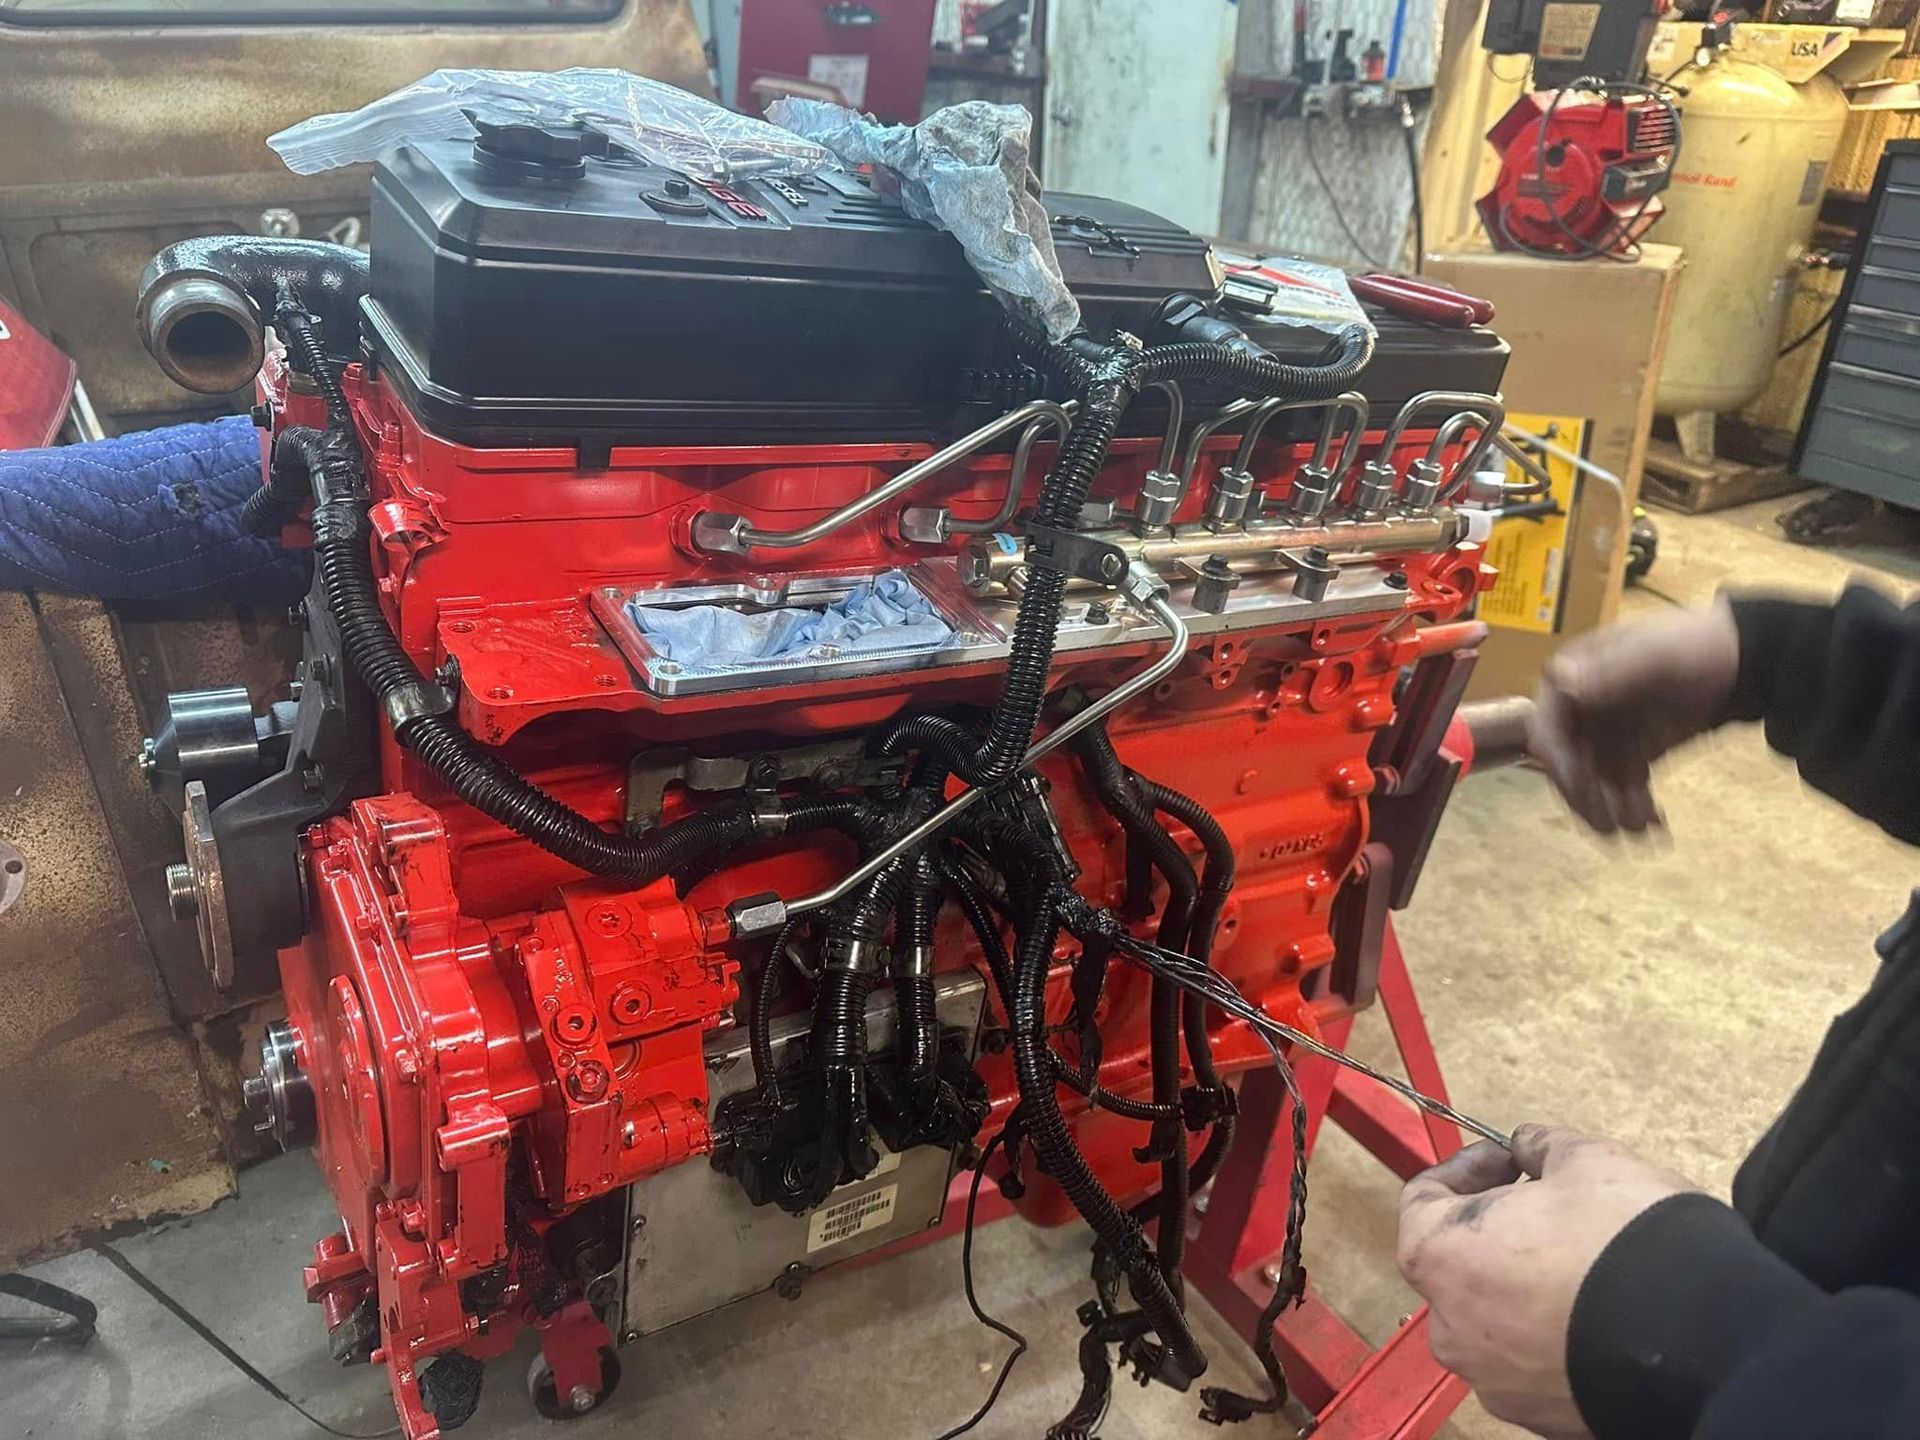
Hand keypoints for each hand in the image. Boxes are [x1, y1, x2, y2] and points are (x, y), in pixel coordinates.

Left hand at [1396, 1124, 1696, 1437]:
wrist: (1705, 1342)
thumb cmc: (1624, 1241)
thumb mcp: (1586, 1161)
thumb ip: (1542, 1146)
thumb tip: (1529, 1146)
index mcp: (1441, 1258)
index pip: (1421, 1200)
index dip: (1465, 1169)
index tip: (1508, 1158)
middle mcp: (1454, 1329)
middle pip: (1456, 1263)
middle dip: (1497, 1226)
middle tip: (1547, 1201)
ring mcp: (1496, 1381)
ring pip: (1496, 1317)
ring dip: (1525, 1283)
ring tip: (1582, 1258)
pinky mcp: (1544, 1415)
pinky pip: (1536, 1361)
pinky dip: (1555, 1333)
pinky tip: (1600, 1311)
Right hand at [1527, 600, 1739, 833]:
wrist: (1746, 660)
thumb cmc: (1696, 648)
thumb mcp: (1653, 657)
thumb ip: (1609, 672)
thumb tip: (1559, 679)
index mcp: (1574, 678)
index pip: (1548, 729)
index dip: (1561, 763)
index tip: (1583, 790)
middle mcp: (1581, 710)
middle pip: (1569, 765)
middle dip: (1590, 800)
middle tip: (1614, 828)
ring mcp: (1606, 734)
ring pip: (1595, 784)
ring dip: (1613, 812)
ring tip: (1643, 830)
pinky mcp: (1631, 753)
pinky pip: (1622, 789)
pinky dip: (1633, 809)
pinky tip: (1655, 823)